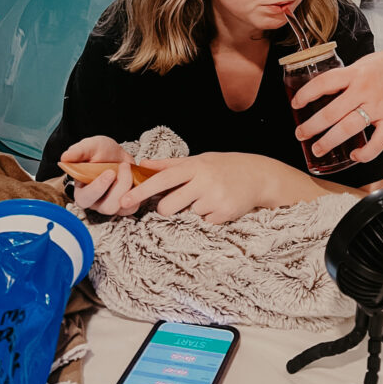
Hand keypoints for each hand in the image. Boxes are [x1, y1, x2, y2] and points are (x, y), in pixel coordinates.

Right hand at [60, 135, 134, 214]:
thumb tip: (65, 157)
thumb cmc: (100, 153)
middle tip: (122, 167)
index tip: (109, 173)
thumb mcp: (90, 146)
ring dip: (128, 185)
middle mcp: (96, 202)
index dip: (98, 188)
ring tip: (127, 167)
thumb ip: (79, 151)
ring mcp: (111, 205)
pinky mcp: (125, 205)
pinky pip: (133, 206)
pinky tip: (134, 176)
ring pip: (121, 206)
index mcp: (83, 191)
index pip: (86, 198)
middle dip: (118, 187)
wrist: (117, 155)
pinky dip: (138, 191)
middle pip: (107, 207)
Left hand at [118, 152, 270, 223]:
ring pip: (186, 215)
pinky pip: (203, 223)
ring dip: (192, 211)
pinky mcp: (224, 214)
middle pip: (168, 206)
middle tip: (183, 199)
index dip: (142, 190)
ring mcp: (214, 198)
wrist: (258, 175)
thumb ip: (169, 164)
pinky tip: (219, 205)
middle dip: (168, 208)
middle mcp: (203, 181)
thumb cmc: (223, 166)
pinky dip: (207, 217)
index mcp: (195, 166)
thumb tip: (142, 163)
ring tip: (207, 198)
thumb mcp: (198, 160)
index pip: (162, 178)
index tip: (123, 200)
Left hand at [291, 50, 382, 161]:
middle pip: (331, 112)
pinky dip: (365, 152)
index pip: (324, 83)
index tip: (296, 104)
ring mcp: (379, 107)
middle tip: (301, 134)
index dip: (306, 94)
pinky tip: (354, 155)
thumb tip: (324, 90)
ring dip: (330, 141)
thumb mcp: (363, 63)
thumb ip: (346, 77)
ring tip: (318, 149)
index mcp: (355, 74)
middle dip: (312, 126)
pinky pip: (377, 142)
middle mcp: (364, 90)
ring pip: (349, 128)